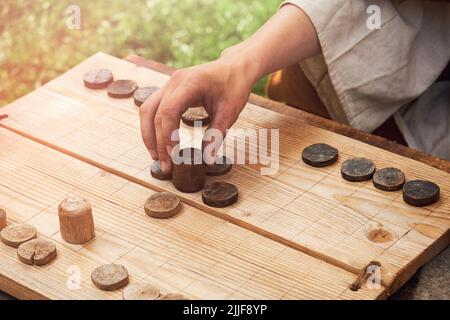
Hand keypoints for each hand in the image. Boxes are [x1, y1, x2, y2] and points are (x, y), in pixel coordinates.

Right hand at [139, 4, 318, 173]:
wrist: (235, 67)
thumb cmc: (234, 86)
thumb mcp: (230, 112)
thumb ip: (216, 134)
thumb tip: (207, 160)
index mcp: (190, 83)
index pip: (168, 111)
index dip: (167, 136)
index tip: (173, 155)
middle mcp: (174, 82)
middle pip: (152, 112)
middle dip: (155, 141)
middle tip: (163, 164)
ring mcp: (169, 84)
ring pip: (147, 110)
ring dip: (149, 134)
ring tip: (157, 156)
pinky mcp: (169, 90)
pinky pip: (153, 108)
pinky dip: (153, 126)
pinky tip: (159, 143)